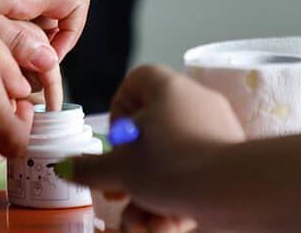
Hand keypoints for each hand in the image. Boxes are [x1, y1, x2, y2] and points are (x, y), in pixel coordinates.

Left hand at [0, 0, 86, 104]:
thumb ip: (14, 41)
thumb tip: (48, 60)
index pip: (75, 5)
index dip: (71, 33)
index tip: (50, 57)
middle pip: (53, 24)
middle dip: (44, 54)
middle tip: (24, 79)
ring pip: (31, 24)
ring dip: (22, 50)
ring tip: (1, 71)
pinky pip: (10, 19)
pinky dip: (4, 40)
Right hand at [64, 65, 243, 218]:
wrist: (235, 191)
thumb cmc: (174, 167)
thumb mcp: (119, 170)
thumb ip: (89, 168)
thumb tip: (65, 167)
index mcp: (167, 88)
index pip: (135, 82)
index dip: (117, 111)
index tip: (114, 142)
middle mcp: (194, 102)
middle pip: (151, 132)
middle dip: (130, 173)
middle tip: (117, 194)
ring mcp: (216, 130)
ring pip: (171, 162)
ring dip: (150, 197)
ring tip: (142, 225)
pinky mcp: (231, 159)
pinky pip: (195, 175)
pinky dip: (178, 201)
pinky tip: (167, 226)